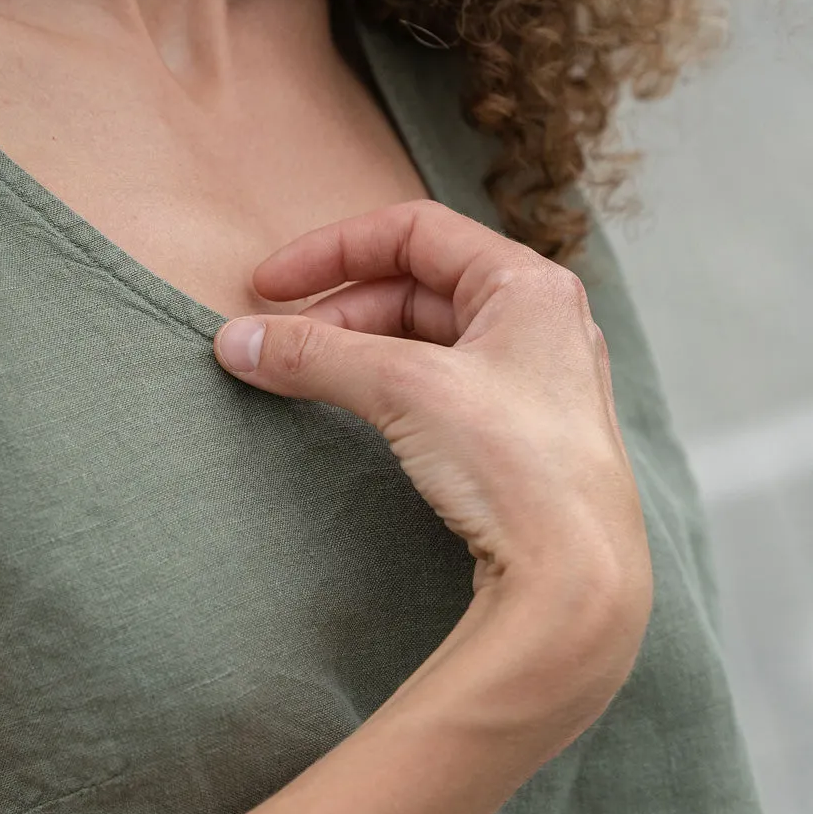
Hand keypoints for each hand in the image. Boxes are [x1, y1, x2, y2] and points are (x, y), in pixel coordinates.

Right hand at [213, 200, 651, 740]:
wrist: (575, 581)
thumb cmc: (516, 467)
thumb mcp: (403, 388)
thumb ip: (315, 354)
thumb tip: (237, 340)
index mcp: (527, 284)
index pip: (413, 232)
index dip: (332, 250)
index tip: (269, 286)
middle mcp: (537, 321)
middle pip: (413, 285)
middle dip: (338, 310)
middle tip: (279, 345)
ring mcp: (530, 378)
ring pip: (423, 338)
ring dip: (356, 350)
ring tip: (301, 377)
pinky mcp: (517, 432)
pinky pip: (436, 384)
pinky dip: (384, 385)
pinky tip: (352, 408)